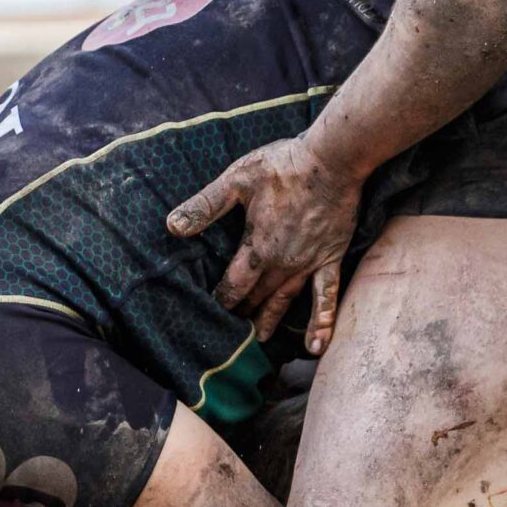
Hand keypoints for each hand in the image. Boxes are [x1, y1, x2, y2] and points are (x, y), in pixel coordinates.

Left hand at [166, 133, 364, 353]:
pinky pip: (326, 297)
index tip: (208, 313)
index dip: (219, 300)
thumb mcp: (237, 179)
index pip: (232, 286)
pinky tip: (316, 348)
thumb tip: (172, 226)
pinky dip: (321, 323)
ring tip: (256, 344)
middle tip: (226, 333)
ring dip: (268, 323)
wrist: (334, 158)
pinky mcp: (330, 259)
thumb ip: (205, 205)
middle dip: (239, 314)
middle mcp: (282, 264)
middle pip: (255, 298)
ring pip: (283, 302)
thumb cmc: (285, 165)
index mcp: (257, 248)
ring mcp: (307, 264)